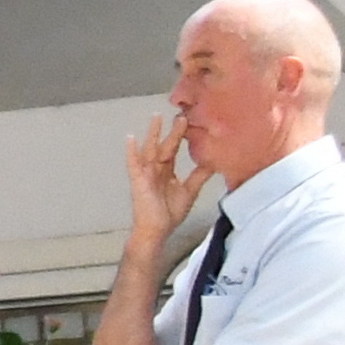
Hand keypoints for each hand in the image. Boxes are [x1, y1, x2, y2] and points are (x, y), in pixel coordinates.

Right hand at [124, 109, 196, 240]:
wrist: (157, 230)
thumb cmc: (170, 213)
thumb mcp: (189, 191)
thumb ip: (199, 176)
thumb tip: (214, 162)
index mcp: (167, 171)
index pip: (174, 149)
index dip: (181, 136)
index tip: (188, 120)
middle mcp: (156, 169)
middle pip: (165, 146)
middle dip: (172, 131)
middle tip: (181, 115)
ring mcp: (146, 174)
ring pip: (150, 150)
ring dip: (153, 134)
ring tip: (156, 117)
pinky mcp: (139, 180)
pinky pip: (134, 164)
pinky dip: (131, 152)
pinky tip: (130, 139)